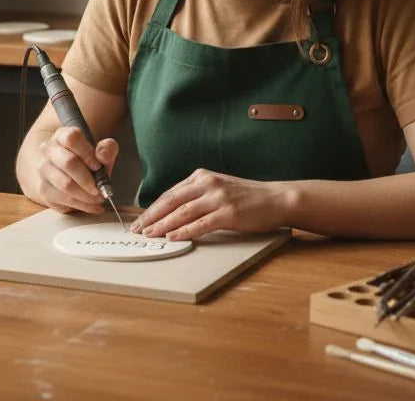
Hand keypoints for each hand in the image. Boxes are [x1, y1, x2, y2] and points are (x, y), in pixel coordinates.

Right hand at [29, 127, 118, 214]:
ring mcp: (43, 170)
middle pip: (68, 163)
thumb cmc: (85, 159)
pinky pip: (63, 200)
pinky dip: (82, 205)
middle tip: (100, 189)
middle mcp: (48, 150)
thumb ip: (107, 148)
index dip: (87, 153)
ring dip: (86, 195)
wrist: (63, 171)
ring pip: (65, 184)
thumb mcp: (100, 150)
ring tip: (99, 198)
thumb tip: (102, 155)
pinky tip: (92, 205)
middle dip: (88, 179)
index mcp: (62, 135)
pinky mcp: (43, 189)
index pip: (72, 139)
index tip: (98, 166)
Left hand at [129, 169, 293, 241]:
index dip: (152, 208)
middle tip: (138, 230)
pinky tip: (172, 237)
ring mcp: (218, 197)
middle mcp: (207, 183)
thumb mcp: (218, 188)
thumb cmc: (247, 197)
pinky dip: (184, 231)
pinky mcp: (228, 213)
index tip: (140, 220)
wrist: (276, 198)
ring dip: (163, 225)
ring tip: (150, 235)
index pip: (170, 194)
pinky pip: (200, 224)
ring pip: (182, 212)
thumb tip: (172, 213)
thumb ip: (197, 196)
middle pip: (171, 201)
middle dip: (152, 217)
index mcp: (202, 176)